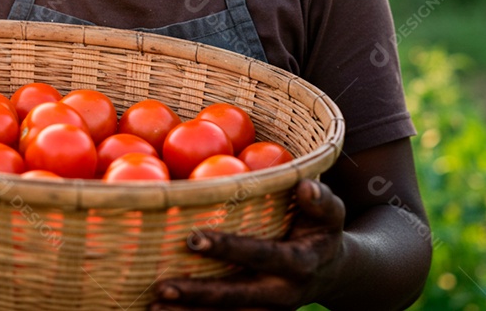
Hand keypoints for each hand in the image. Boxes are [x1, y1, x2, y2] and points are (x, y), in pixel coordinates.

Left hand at [150, 179, 345, 309]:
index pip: (260, 256)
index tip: (193, 238)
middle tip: (163, 286)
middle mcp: (282, 294)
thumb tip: (305, 186)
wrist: (331, 274)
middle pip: (237, 298)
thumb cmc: (321, 230)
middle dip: (200, 295)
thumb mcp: (331, 213)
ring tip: (153, 307)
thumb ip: (321, 199)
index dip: (228, 248)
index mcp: (298, 263)